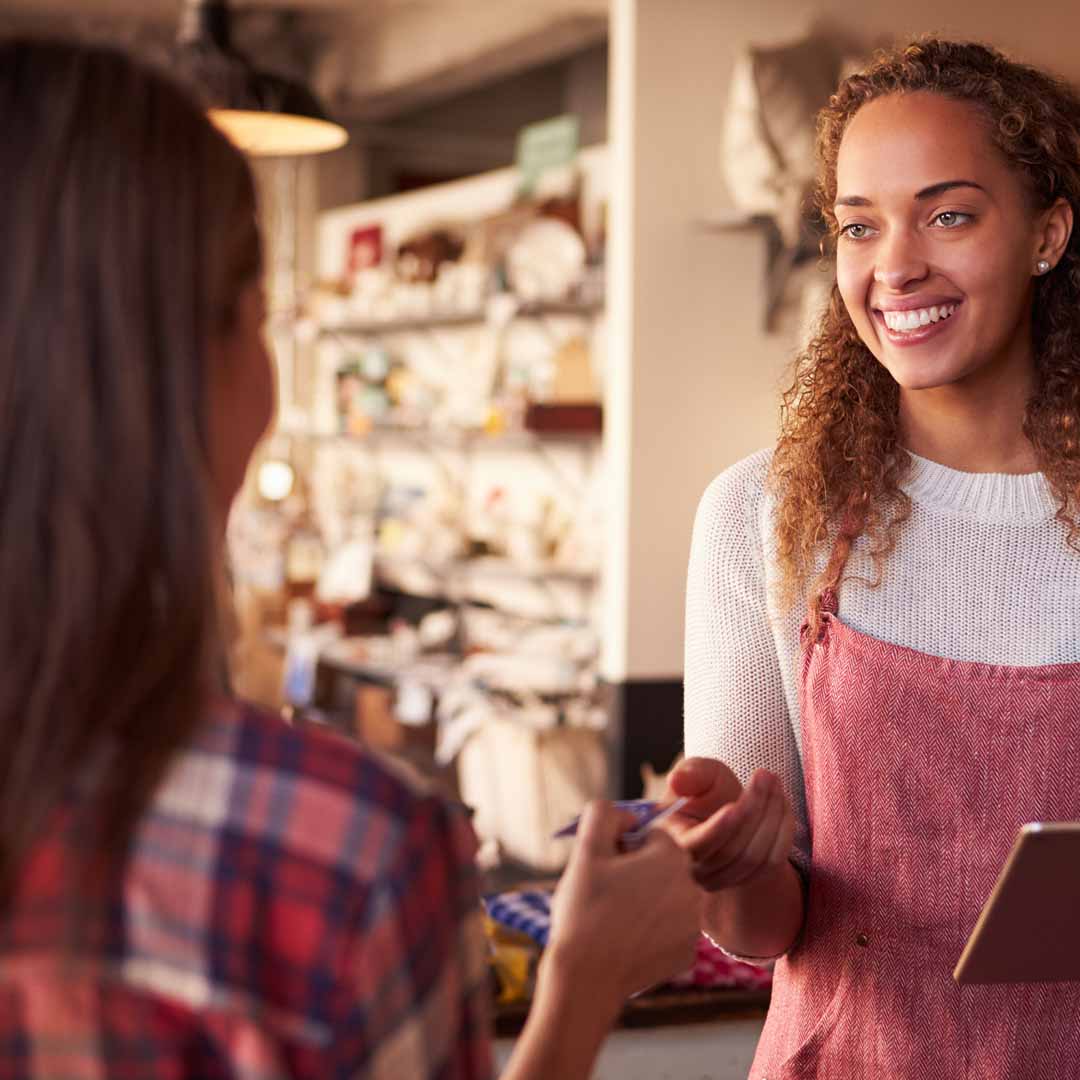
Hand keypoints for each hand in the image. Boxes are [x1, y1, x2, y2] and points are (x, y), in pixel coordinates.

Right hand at [546, 801, 701, 1000]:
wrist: (585, 979)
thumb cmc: (584, 910)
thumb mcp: (586, 849)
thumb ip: (603, 814)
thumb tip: (625, 814)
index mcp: (672, 857)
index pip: (649, 836)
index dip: (621, 848)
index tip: (604, 869)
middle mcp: (692, 889)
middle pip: (660, 866)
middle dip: (635, 873)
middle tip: (605, 893)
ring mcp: (692, 926)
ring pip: (664, 897)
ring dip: (643, 900)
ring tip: (612, 918)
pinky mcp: (686, 955)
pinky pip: (668, 929)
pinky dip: (650, 932)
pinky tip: (625, 941)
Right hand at [663, 757, 794, 891]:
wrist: (723, 807)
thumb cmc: (705, 789)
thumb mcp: (696, 774)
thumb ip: (688, 774)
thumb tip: (676, 782)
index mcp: (674, 842)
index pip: (696, 845)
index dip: (718, 828)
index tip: (734, 804)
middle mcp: (696, 869)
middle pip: (733, 851)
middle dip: (753, 809)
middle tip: (765, 774)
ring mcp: (723, 879)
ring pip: (756, 857)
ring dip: (772, 816)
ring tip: (775, 782)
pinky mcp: (748, 880)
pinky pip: (773, 863)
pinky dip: (783, 831)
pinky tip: (782, 802)